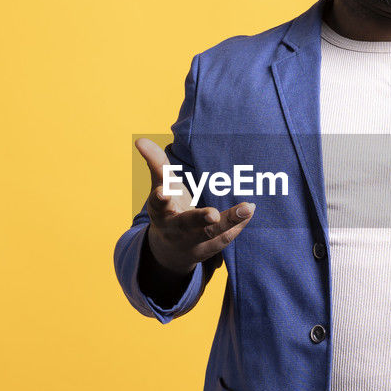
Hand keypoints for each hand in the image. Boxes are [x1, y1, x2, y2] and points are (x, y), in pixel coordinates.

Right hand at [135, 137, 254, 275]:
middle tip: (213, 215)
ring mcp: (194, 241)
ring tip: (247, 208)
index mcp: (160, 212)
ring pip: (212, 234)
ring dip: (229, 222)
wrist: (171, 249)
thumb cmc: (168, 208)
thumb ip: (156, 163)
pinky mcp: (210, 248)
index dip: (160, 199)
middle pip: (187, 224)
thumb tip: (140, 140)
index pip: (158, 205)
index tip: (163, 192)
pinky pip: (225, 237)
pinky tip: (250, 211)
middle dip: (200, 219)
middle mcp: (176, 229)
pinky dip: (238, 225)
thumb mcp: (160, 186)